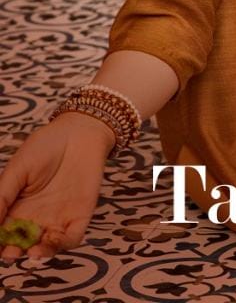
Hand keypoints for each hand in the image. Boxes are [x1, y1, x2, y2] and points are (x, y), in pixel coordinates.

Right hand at [0, 111, 114, 262]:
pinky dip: (61, 244)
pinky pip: (71, 238)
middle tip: (10, 252)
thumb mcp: (17, 169)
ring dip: (38, 253)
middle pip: (22, 244)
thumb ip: (1, 196)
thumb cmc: (45, 146)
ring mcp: (58, 218)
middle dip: (15, 252)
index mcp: (17, 208)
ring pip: (46, 246)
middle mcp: (36, 218)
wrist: (80, 131)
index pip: (3, 232)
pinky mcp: (80, 216)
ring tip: (31, 251)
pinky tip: (52, 240)